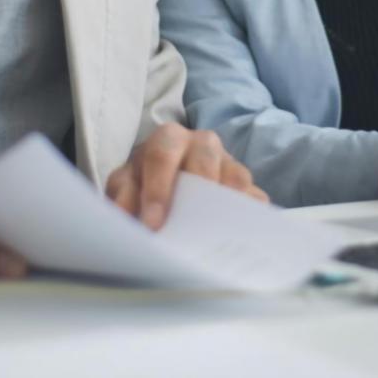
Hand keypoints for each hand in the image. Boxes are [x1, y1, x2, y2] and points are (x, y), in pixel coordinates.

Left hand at [105, 122, 266, 228]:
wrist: (168, 175)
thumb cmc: (146, 180)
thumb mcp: (126, 184)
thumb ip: (122, 197)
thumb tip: (123, 218)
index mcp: (168, 139)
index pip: (162, 156)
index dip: (158, 190)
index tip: (153, 225)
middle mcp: (202, 143)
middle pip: (205, 158)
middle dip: (197, 191)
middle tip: (190, 227)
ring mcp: (228, 162)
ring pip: (236, 176)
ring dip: (227, 205)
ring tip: (217, 236)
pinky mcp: (246, 185)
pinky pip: (255, 198)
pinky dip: (249, 217)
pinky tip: (239, 239)